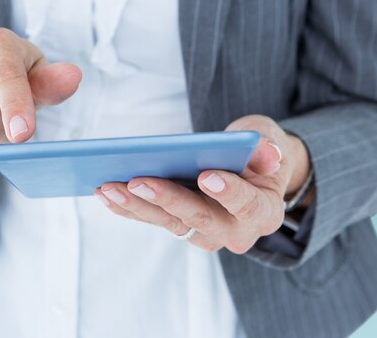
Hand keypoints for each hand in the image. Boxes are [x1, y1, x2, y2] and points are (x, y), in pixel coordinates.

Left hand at [94, 115, 310, 253]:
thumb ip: (268, 148)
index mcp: (264, 212)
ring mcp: (205, 234)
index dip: (228, 192)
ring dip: (136, 205)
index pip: (248, 205)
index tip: (206, 176)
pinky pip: (153, 220)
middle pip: (199, 218)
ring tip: (109, 187)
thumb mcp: (269, 142)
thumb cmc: (256, 154)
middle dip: (166, 200)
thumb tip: (270, 154)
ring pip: (169, 223)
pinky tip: (105, 194)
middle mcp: (235, 232)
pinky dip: (127, 208)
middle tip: (137, 182)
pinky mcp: (181, 228)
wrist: (249, 173)